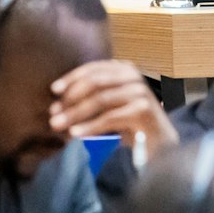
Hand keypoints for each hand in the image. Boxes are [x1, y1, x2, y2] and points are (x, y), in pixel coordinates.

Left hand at [49, 60, 175, 148]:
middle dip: (70, 99)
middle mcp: (134, 77)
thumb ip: (90, 100)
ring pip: (100, 100)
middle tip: (53, 114)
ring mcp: (140, 92)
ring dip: (75, 114)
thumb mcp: (109, 107)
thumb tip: (56, 106)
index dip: (72, 78)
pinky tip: (76, 134)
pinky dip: (90, 126)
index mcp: (125, 70)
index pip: (94, 69)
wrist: (160, 143)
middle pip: (95, 82)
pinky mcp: (143, 110)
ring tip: (58, 125)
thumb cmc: (130, 125)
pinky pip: (109, 117)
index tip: (54, 91)